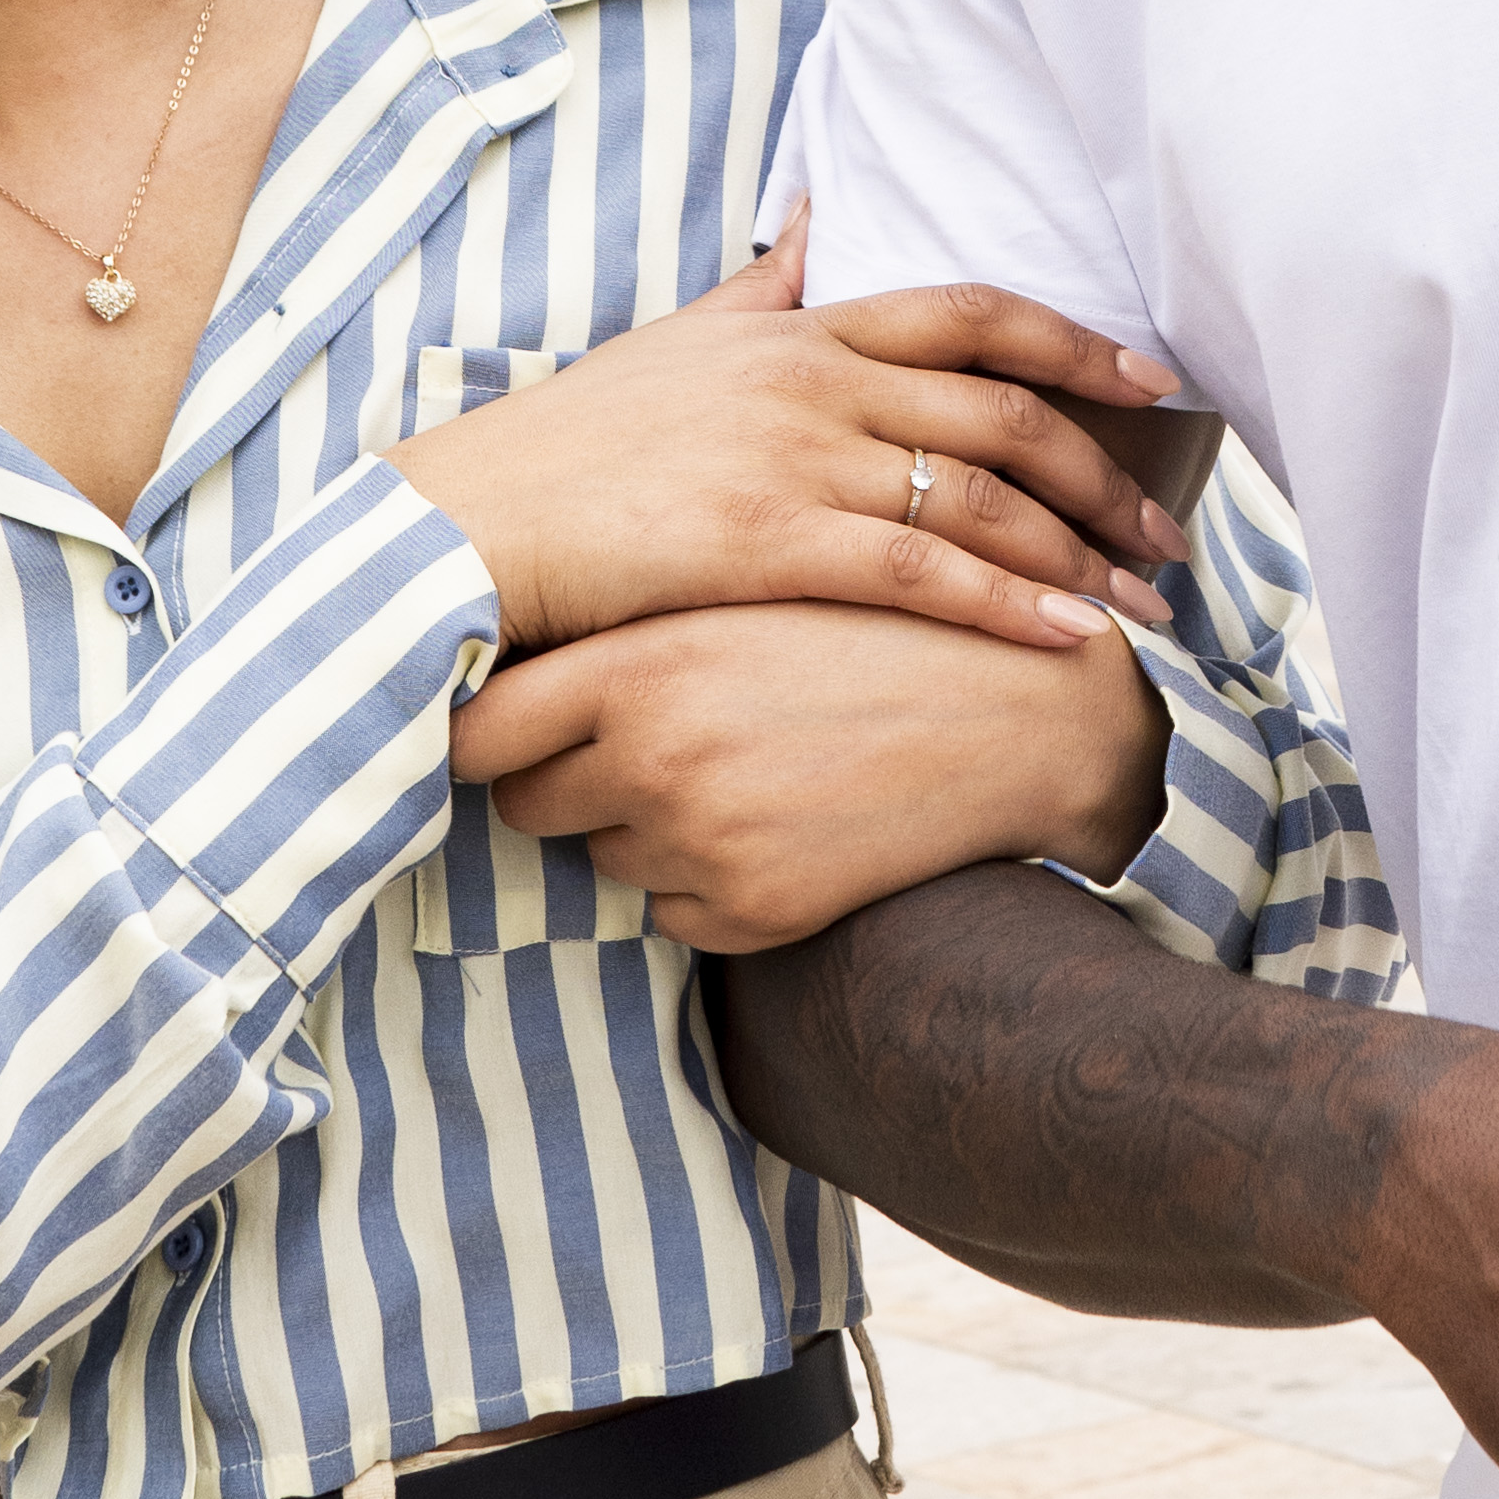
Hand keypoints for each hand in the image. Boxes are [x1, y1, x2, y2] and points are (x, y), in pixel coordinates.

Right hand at [391, 249, 1194, 662]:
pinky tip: (1067, 639)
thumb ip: (759, 284)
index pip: (968, 311)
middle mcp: (808, 378)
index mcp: (796, 329)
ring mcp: (790, 457)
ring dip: (1076, 550)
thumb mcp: (672, 342)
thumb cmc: (566, 450)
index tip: (1154, 381)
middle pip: (999, 405)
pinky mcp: (765, 540)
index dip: (1075, 341)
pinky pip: (916, 568)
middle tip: (1172, 529)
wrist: (465, 525)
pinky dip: (1005, 602)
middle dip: (1104, 470)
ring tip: (1147, 605)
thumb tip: (811, 212)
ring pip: (974, 491)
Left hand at [454, 612, 1162, 959]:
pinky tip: (783, 822)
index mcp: (640, 663)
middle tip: (637, 744)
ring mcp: (702, 844)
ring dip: (646, 827)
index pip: (478, 728)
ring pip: (604, 857)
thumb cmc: (878, 622)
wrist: (1023, 710)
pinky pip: (673, 915)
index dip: (474, 730)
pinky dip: (708, 883)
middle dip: (563, 780)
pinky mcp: (753, 913)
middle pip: (526, 801)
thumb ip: (631, 619)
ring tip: (743, 766)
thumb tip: (511, 647)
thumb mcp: (749, 583)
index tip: (488, 722)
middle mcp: (654, 760)